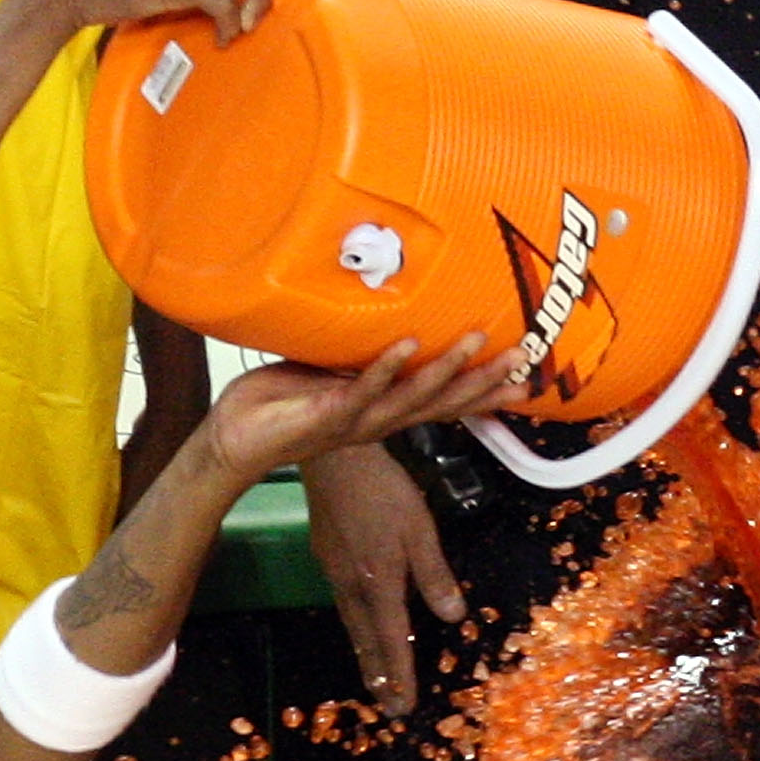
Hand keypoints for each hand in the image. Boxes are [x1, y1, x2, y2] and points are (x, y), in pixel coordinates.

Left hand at [203, 334, 521, 490]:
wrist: (232, 438)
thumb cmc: (281, 403)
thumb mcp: (331, 374)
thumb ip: (362, 358)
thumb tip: (390, 321)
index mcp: (383, 414)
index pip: (445, 405)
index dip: (486, 394)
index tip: (527, 379)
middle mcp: (377, 423)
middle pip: (443, 405)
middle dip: (483, 382)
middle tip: (522, 356)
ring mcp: (354, 421)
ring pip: (411, 399)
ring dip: (445, 370)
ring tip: (475, 340)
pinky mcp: (324, 415)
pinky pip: (360, 390)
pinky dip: (383, 369)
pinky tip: (404, 346)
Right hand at [303, 444, 461, 713]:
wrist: (333, 457)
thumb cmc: (382, 490)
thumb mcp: (420, 530)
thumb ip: (435, 575)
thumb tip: (452, 616)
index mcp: (379, 584)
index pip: (392, 640)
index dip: (400, 675)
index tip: (405, 706)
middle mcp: (352, 587)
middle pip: (366, 643)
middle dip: (379, 678)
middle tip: (388, 708)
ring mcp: (333, 572)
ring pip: (351, 626)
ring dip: (365, 657)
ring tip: (374, 681)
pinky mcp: (324, 556)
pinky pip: (342, 604)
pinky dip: (354, 628)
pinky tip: (358, 626)